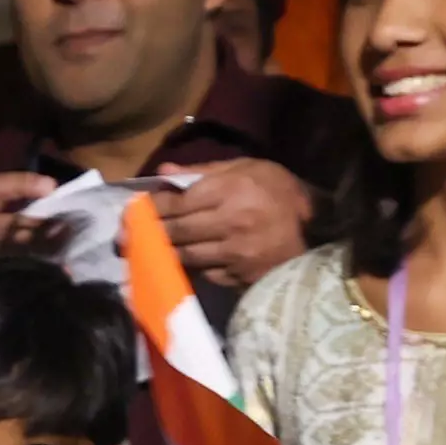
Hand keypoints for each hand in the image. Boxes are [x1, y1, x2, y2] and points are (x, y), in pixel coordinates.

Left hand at [152, 159, 312, 293]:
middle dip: (149, 233)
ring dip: (164, 254)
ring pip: (187, 256)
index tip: (136, 209)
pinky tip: (181, 262)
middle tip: (126, 235)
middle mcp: (230, 223)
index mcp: (232, 190)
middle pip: (177, 232)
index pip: (179, 202)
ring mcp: (235, 254)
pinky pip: (206, 274)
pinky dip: (192, 267)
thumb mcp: (247, 167)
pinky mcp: (240, 277)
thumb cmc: (280, 192)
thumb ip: (202, 171)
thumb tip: (163, 172)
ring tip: (145, 250)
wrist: (319, 231)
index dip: (153, 207)